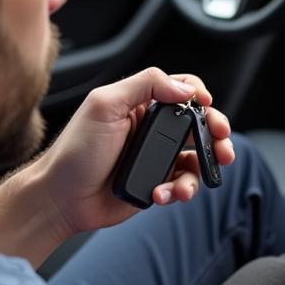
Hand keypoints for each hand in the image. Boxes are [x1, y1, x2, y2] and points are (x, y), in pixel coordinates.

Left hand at [36, 67, 235, 236]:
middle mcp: (152, 129)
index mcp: (141, 105)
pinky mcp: (158, 183)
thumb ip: (144, 85)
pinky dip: (179, 191)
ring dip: (202, 171)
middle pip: (200, 125)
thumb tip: (184, 88)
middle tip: (223, 147)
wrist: (62, 199)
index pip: (181, 90)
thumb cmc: (75, 151)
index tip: (207, 106)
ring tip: (187, 185)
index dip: (200, 96)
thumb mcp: (104, 105)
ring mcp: (157, 158)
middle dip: (218, 135)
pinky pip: (183, 184)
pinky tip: (161, 195)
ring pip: (197, 159)